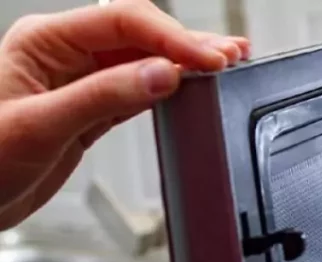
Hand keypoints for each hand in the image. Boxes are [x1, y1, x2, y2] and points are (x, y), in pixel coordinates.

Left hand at [0, 0, 249, 229]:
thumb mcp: (40, 128)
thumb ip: (103, 98)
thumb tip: (161, 74)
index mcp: (43, 42)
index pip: (122, 21)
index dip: (171, 37)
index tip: (207, 59)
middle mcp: (64, 55)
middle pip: (139, 34)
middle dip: (186, 42)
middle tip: (230, 56)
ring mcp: (79, 82)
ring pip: (144, 60)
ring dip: (184, 62)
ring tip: (227, 63)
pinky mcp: (90, 112)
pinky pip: (138, 91)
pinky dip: (170, 88)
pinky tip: (194, 86)